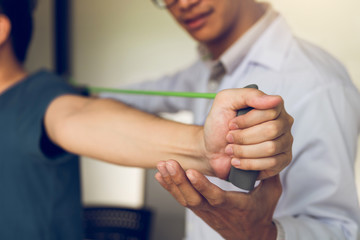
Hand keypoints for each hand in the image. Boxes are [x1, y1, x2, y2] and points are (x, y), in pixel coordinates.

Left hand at [156, 160, 281, 239]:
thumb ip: (269, 176)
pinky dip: (170, 187)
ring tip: (162, 165)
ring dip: (171, 181)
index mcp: (233, 205)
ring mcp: (204, 211)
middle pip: (193, 197)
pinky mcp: (199, 209)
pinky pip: (182, 199)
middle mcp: (215, 209)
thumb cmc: (260, 213)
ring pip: (184, 198)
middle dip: (178, 180)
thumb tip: (270, 155)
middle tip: (169, 163)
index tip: (191, 172)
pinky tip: (161, 175)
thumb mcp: (270, 195)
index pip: (215, 196)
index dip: (202, 185)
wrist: (250, 237)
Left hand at [203, 88, 292, 178]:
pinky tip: (238, 162)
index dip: (247, 120)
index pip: (271, 110)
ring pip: (271, 148)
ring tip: (232, 150)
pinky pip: (272, 164)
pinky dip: (249, 164)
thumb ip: (248, 95)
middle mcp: (282, 123)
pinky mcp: (281, 161)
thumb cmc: (219, 125)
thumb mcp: (225, 102)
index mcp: (272, 106)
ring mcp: (284, 142)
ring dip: (244, 151)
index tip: (231, 124)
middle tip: (230, 138)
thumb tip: (274, 99)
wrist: (211, 150)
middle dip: (244, 137)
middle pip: (271, 130)